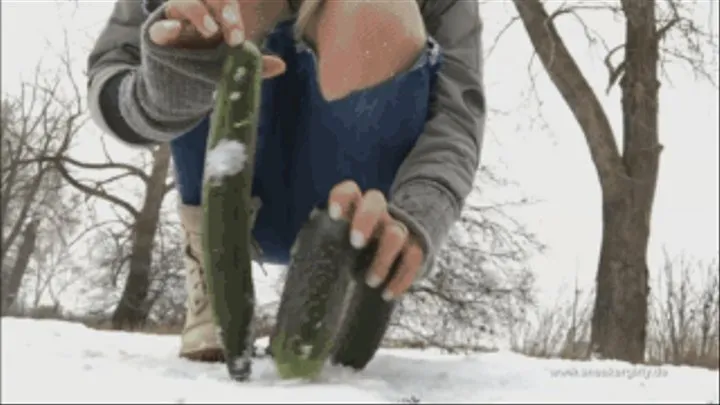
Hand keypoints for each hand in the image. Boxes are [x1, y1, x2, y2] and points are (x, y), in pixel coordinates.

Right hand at [148, 0, 285, 77]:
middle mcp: (193, 13)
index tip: (238, 37)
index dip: (231, 11)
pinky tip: (173, 31)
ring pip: (181, 2)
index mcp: (214, 15)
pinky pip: (156, 27)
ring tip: (211, 31)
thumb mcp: (231, 65)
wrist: (177, 91)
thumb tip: (281, 65)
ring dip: (197, 12)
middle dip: (223, 7)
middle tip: (234, 33)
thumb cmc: (207, 70)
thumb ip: (253, 63)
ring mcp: (173, 22)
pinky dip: (165, 28)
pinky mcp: (155, 36)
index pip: (223, 1)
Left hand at [328, 180, 424, 300]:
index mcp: (353, 209)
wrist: (390, 259)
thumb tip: (299, 261)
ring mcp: (397, 229)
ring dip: (383, 257)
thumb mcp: (333, 247)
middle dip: (366, 219)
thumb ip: (318, 248)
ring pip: (396, 232)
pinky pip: (414, 258)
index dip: (342, 197)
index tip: (334, 214)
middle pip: (376, 201)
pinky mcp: (414, 249)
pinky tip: (387, 294)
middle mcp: (377, 214)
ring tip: (370, 282)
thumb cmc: (349, 253)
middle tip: (356, 243)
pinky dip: (401, 278)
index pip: (349, 191)